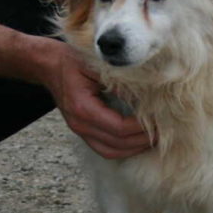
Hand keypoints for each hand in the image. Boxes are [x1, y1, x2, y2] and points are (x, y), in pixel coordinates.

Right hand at [43, 42, 150, 158]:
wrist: (48, 65)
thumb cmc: (73, 61)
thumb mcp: (97, 65)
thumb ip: (119, 80)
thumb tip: (146, 94)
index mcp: (83, 108)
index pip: (118, 128)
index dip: (141, 128)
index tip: (158, 120)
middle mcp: (80, 125)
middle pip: (117, 145)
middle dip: (142, 141)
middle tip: (164, 133)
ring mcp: (79, 131)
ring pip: (111, 152)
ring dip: (134, 149)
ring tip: (154, 140)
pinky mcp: (83, 132)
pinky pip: (105, 148)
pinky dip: (123, 148)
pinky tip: (138, 141)